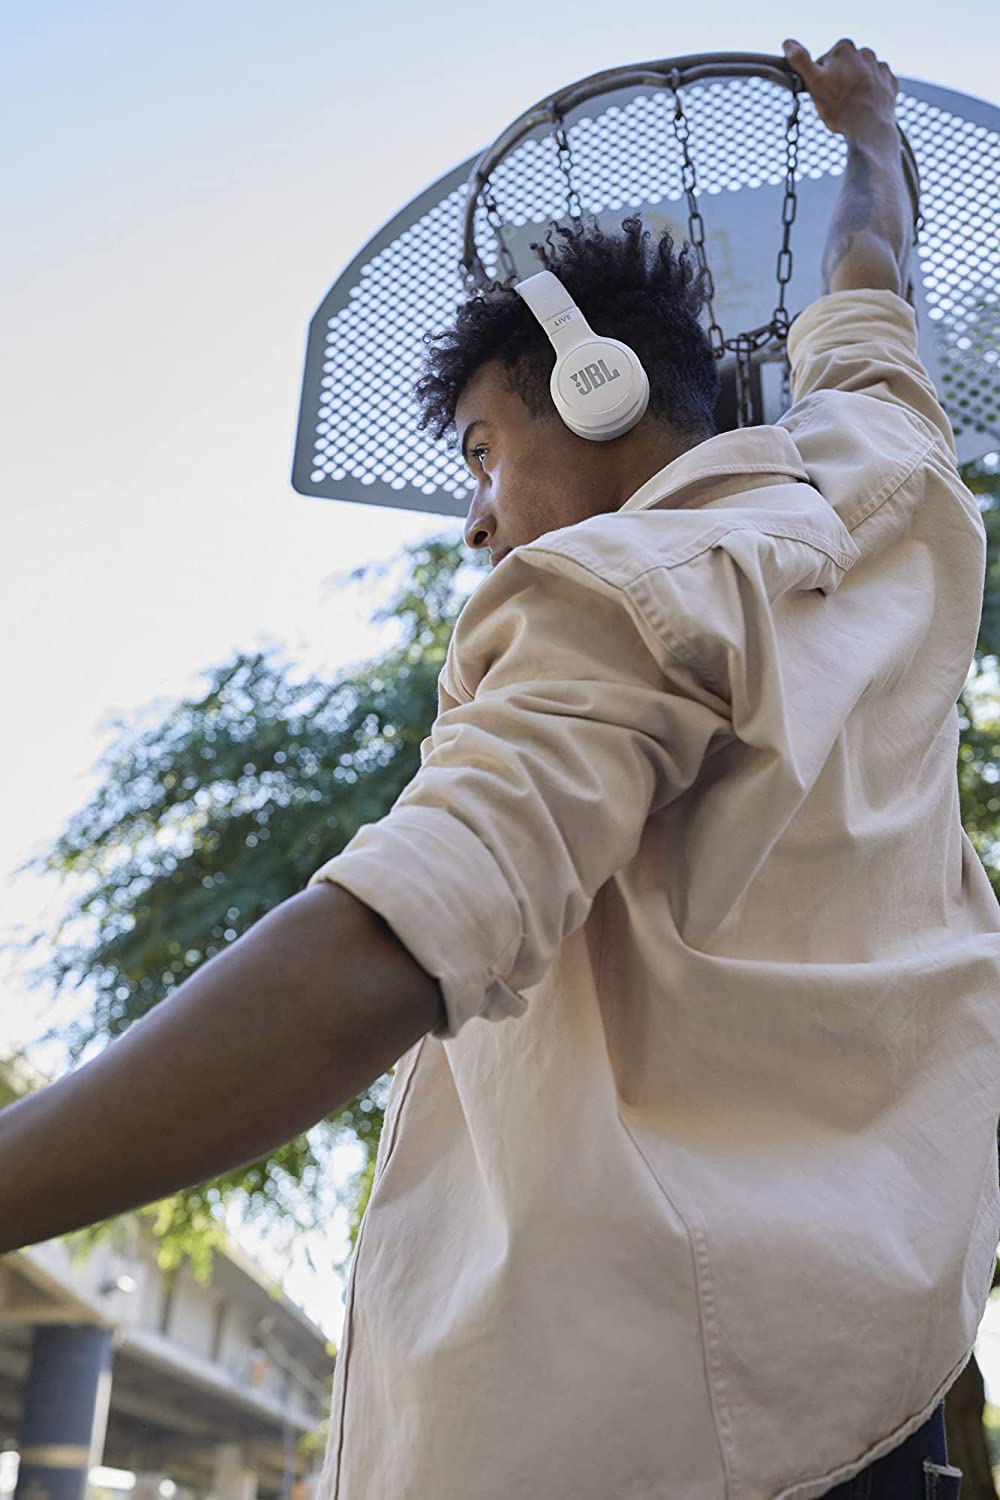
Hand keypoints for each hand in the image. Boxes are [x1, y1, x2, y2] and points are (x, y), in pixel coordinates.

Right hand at [781, 37, 898, 141]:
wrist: (870, 127)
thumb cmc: (840, 107)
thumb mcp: (814, 82)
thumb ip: (801, 60)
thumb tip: (788, 43)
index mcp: (844, 48)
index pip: (825, 62)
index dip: (820, 79)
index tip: (822, 92)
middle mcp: (865, 53)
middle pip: (844, 68)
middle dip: (839, 82)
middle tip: (835, 102)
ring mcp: (880, 68)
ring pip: (861, 76)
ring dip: (855, 87)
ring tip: (851, 106)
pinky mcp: (890, 82)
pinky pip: (877, 84)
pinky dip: (870, 94)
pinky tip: (865, 106)